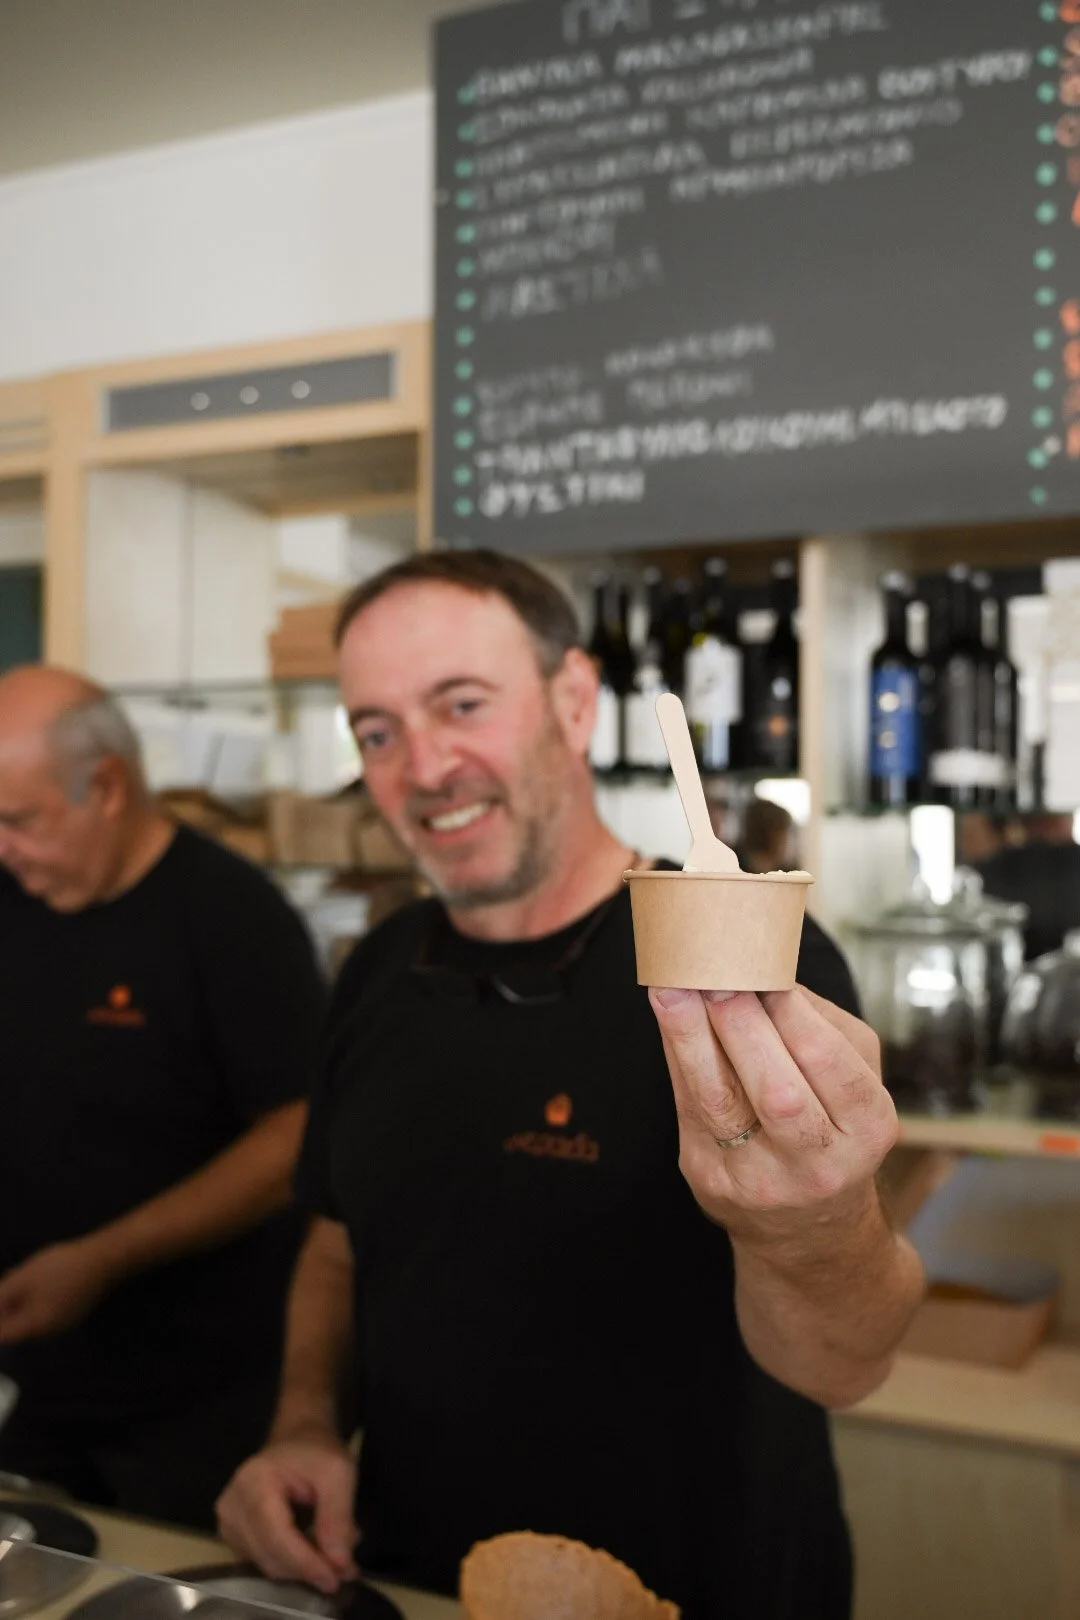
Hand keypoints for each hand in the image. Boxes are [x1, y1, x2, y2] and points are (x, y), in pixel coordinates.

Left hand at [0, 1240, 115, 1344]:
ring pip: (32, 1316)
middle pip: (18, 1326)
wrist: (103, 1259)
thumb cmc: (61, 1268)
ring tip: (18, 1278)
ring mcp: (64, 1321)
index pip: (4, 1336)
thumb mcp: (24, 1278)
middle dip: (6, 1308)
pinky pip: (46, 1310)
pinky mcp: (74, 1310)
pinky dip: (36, 1298)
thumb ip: (3, 1295)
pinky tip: (37, 1279)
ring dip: (20, 1301)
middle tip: (6, 1284)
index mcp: (36, 1326)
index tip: (0, 1299)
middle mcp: (50, 1331)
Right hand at [216, 1435, 358, 1593]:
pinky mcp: (232, 1534)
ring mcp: (227, 1521)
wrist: (296, 1438)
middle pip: (270, 1556)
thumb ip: (338, 1517)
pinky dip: (290, 1561)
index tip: (337, 1578)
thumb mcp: (339, 1472)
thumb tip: (339, 1564)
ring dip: (301, 1566)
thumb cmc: (316, 1450)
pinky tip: (310, 1545)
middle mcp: (232, 1505)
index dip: (306, 1563)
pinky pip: (262, 1560)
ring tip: (331, 1547)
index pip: (277, 1537)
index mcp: (254, 1482)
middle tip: (345, 1566)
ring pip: (267, 1564)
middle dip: (309, 1567)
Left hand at [649, 985, 897, 1245]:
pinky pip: (688, 1108)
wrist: (808, 1231)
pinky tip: (667, 1018)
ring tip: (674, 989)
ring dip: (691, 1038)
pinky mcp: (710, 1180)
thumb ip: (820, 1027)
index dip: (796, 1018)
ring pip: (720, 1102)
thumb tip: (767, 970)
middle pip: (777, 1092)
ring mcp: (759, 1180)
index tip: (765, 973)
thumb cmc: (833, 1129)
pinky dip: (677, 1056)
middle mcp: (817, 1164)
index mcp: (867, 1129)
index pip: (832, 1066)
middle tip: (714, 975)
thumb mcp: (855, 1083)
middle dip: (741, 1026)